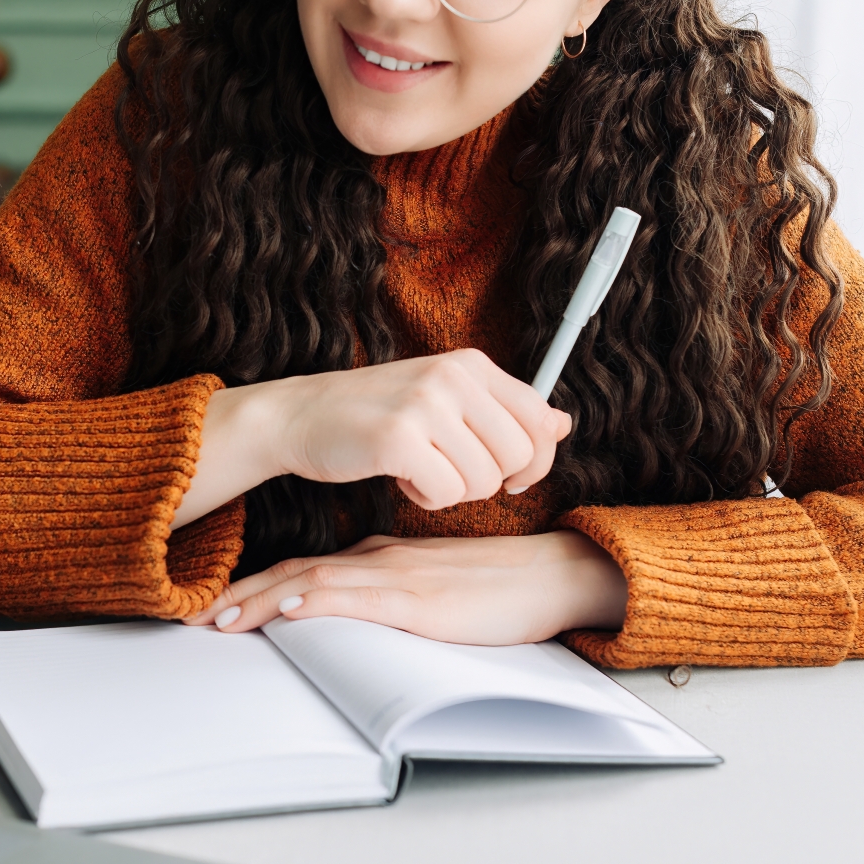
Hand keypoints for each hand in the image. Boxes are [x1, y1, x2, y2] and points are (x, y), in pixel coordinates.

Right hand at [173, 349, 571, 528]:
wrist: (300, 415)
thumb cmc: (375, 414)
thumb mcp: (445, 400)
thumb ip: (503, 411)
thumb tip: (563, 424)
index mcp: (471, 364)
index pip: (540, 421)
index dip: (534, 461)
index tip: (508, 476)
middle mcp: (453, 377)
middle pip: (519, 456)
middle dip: (492, 481)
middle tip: (453, 475)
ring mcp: (425, 405)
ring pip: (484, 481)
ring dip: (454, 491)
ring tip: (421, 471)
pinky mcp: (398, 438)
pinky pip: (446, 493)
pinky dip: (427, 498)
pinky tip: (402, 479)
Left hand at [183, 531, 627, 644]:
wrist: (554, 575)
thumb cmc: (502, 587)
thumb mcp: (434, 589)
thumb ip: (395, 594)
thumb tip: (354, 616)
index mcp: (382, 557)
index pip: (307, 568)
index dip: (260, 585)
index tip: (221, 606)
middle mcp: (381, 560)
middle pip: (297, 573)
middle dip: (244, 595)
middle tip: (199, 616)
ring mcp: (399, 577)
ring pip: (315, 584)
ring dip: (264, 602)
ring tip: (223, 620)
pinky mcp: (421, 600)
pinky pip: (360, 598)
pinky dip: (321, 601)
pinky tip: (294, 609)